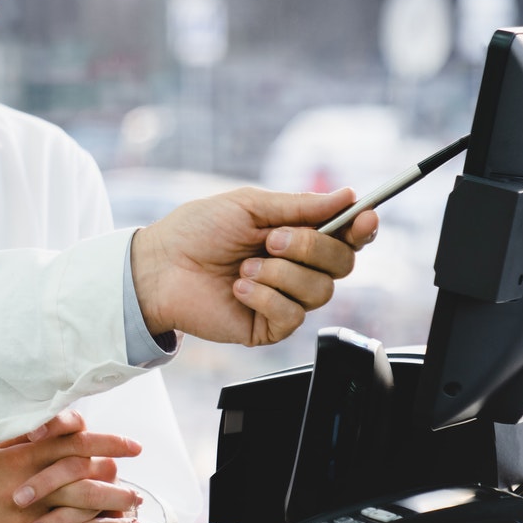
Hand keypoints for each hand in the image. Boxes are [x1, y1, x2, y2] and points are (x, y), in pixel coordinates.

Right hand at [0, 410, 144, 522]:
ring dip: (112, 518)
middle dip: (116, 485)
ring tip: (134, 517)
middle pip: (83, 482)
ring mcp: (27, 519)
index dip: (106, 442)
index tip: (131, 446)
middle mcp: (28, 488)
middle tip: (136, 488)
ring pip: (81, 518)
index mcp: (20, 460)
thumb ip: (25, 438)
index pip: (72, 444)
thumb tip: (57, 425)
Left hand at [131, 187, 378, 346]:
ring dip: (281, 274)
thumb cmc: (198, 230)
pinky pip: (292, 316)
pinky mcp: (269, 326)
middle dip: (311, 249)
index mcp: (298, 235)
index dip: (362, 228)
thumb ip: (300, 206)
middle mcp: (298, 268)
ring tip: (244, 266)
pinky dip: (265, 297)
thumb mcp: (249, 206)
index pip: (347, 236)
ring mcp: (285, 298)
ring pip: (320, 291)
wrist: (159, 266)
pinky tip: (239, 288)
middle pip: (342, 264)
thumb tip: (347, 196)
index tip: (364, 218)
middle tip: (271, 240)